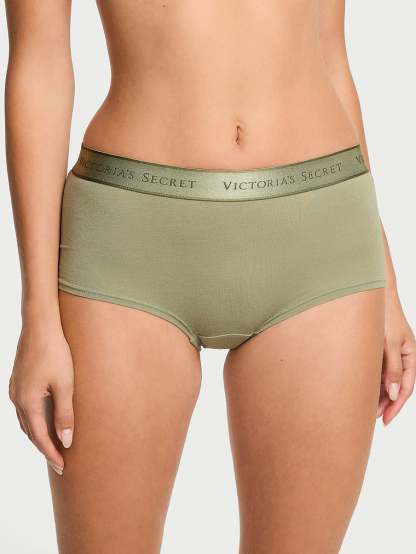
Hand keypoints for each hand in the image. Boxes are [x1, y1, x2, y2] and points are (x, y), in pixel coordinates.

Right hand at [9, 322, 73, 474]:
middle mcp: (16, 398)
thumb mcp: (65, 384)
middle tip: (60, 462)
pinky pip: (25, 408)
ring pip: (26, 420)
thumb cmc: (56, 352)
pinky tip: (45, 419)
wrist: (41, 324)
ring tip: (54, 445)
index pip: (40, 437)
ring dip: (39, 435)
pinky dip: (34, 420)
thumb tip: (66, 441)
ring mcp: (15, 388)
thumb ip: (65, 413)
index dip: (51, 453)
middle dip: (44, 448)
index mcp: (27, 402)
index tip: (63, 467)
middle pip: (30, 432)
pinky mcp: (19, 380)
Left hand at [378, 289, 415, 424]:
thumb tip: (394, 394)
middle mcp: (402, 356)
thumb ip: (392, 368)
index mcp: (410, 355)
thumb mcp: (389, 343)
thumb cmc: (384, 315)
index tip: (385, 420)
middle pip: (396, 386)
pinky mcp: (378, 348)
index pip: (406, 387)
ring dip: (378, 393)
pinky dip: (372, 380)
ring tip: (365, 408)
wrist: (373, 293)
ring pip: (386, 379)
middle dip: (385, 403)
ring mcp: (390, 352)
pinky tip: (361, 389)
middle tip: (371, 418)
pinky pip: (377, 369)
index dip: (396, 405)